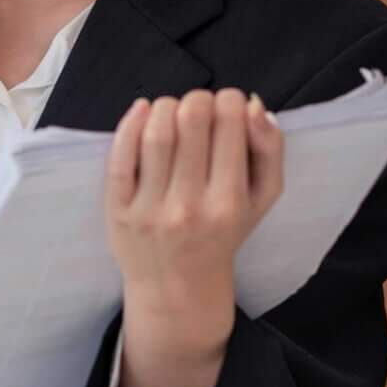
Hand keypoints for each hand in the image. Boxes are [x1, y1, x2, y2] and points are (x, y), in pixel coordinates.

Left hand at [104, 89, 283, 332]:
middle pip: (191, 119)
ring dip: (166, 106)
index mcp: (229, 202)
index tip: (228, 106)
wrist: (178, 287)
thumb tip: (254, 105)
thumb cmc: (224, 233)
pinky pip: (120, 156)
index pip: (229, 123)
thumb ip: (269, 150)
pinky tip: (143, 111)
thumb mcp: (261, 199)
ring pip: (156, 132)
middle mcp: (189, 207)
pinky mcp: (118, 210)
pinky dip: (130, 123)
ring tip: (173, 111)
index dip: (230, 100)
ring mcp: (150, 209)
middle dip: (199, 99)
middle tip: (200, 108)